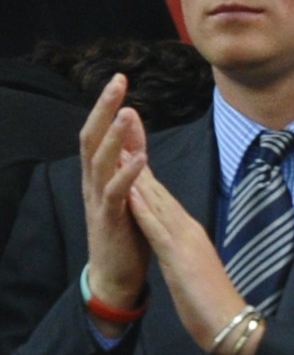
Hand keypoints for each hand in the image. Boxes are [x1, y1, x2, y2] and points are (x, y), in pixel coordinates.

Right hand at [80, 74, 150, 333]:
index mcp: (99, 174)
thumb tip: (132, 122)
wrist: (116, 276)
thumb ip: (129, 155)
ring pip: (100, 162)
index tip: (120, 78)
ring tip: (128, 112)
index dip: (107, 106)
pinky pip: (115, 193)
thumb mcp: (128, 185)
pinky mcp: (109, 220)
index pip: (99, 132)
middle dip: (105, 109)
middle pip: (92, 139)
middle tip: (118, 82)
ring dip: (114, 137)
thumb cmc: (126, 228)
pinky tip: (141, 158)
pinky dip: (127, 174)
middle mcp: (93, 183)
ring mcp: (99, 201)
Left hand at [129, 166, 260, 354]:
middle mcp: (187, 228)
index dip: (145, 171)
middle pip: (159, 190)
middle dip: (140, 161)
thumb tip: (175, 239)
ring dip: (138, 175)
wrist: (229, 322)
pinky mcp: (179, 256)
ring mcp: (184, 240)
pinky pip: (156, 228)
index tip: (131, 148)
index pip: (163, 197)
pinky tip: (131, 191)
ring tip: (122, 149)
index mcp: (189, 231)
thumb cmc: (212, 300)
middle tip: (126, 130)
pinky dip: (143, 208)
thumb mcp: (193, 266)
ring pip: (157, 201)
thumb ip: (184, 248)